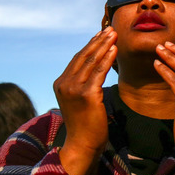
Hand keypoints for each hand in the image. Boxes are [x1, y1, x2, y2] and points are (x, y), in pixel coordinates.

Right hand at [54, 28, 117, 174]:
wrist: (83, 144)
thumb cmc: (86, 125)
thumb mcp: (80, 101)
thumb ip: (83, 85)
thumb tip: (95, 70)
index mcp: (60, 83)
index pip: (77, 59)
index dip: (90, 45)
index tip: (101, 34)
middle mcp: (64, 84)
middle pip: (83, 56)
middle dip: (98, 41)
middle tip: (110, 29)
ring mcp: (73, 89)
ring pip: (91, 62)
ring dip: (104, 46)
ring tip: (114, 34)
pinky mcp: (86, 95)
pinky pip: (99, 72)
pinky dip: (107, 59)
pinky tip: (114, 50)